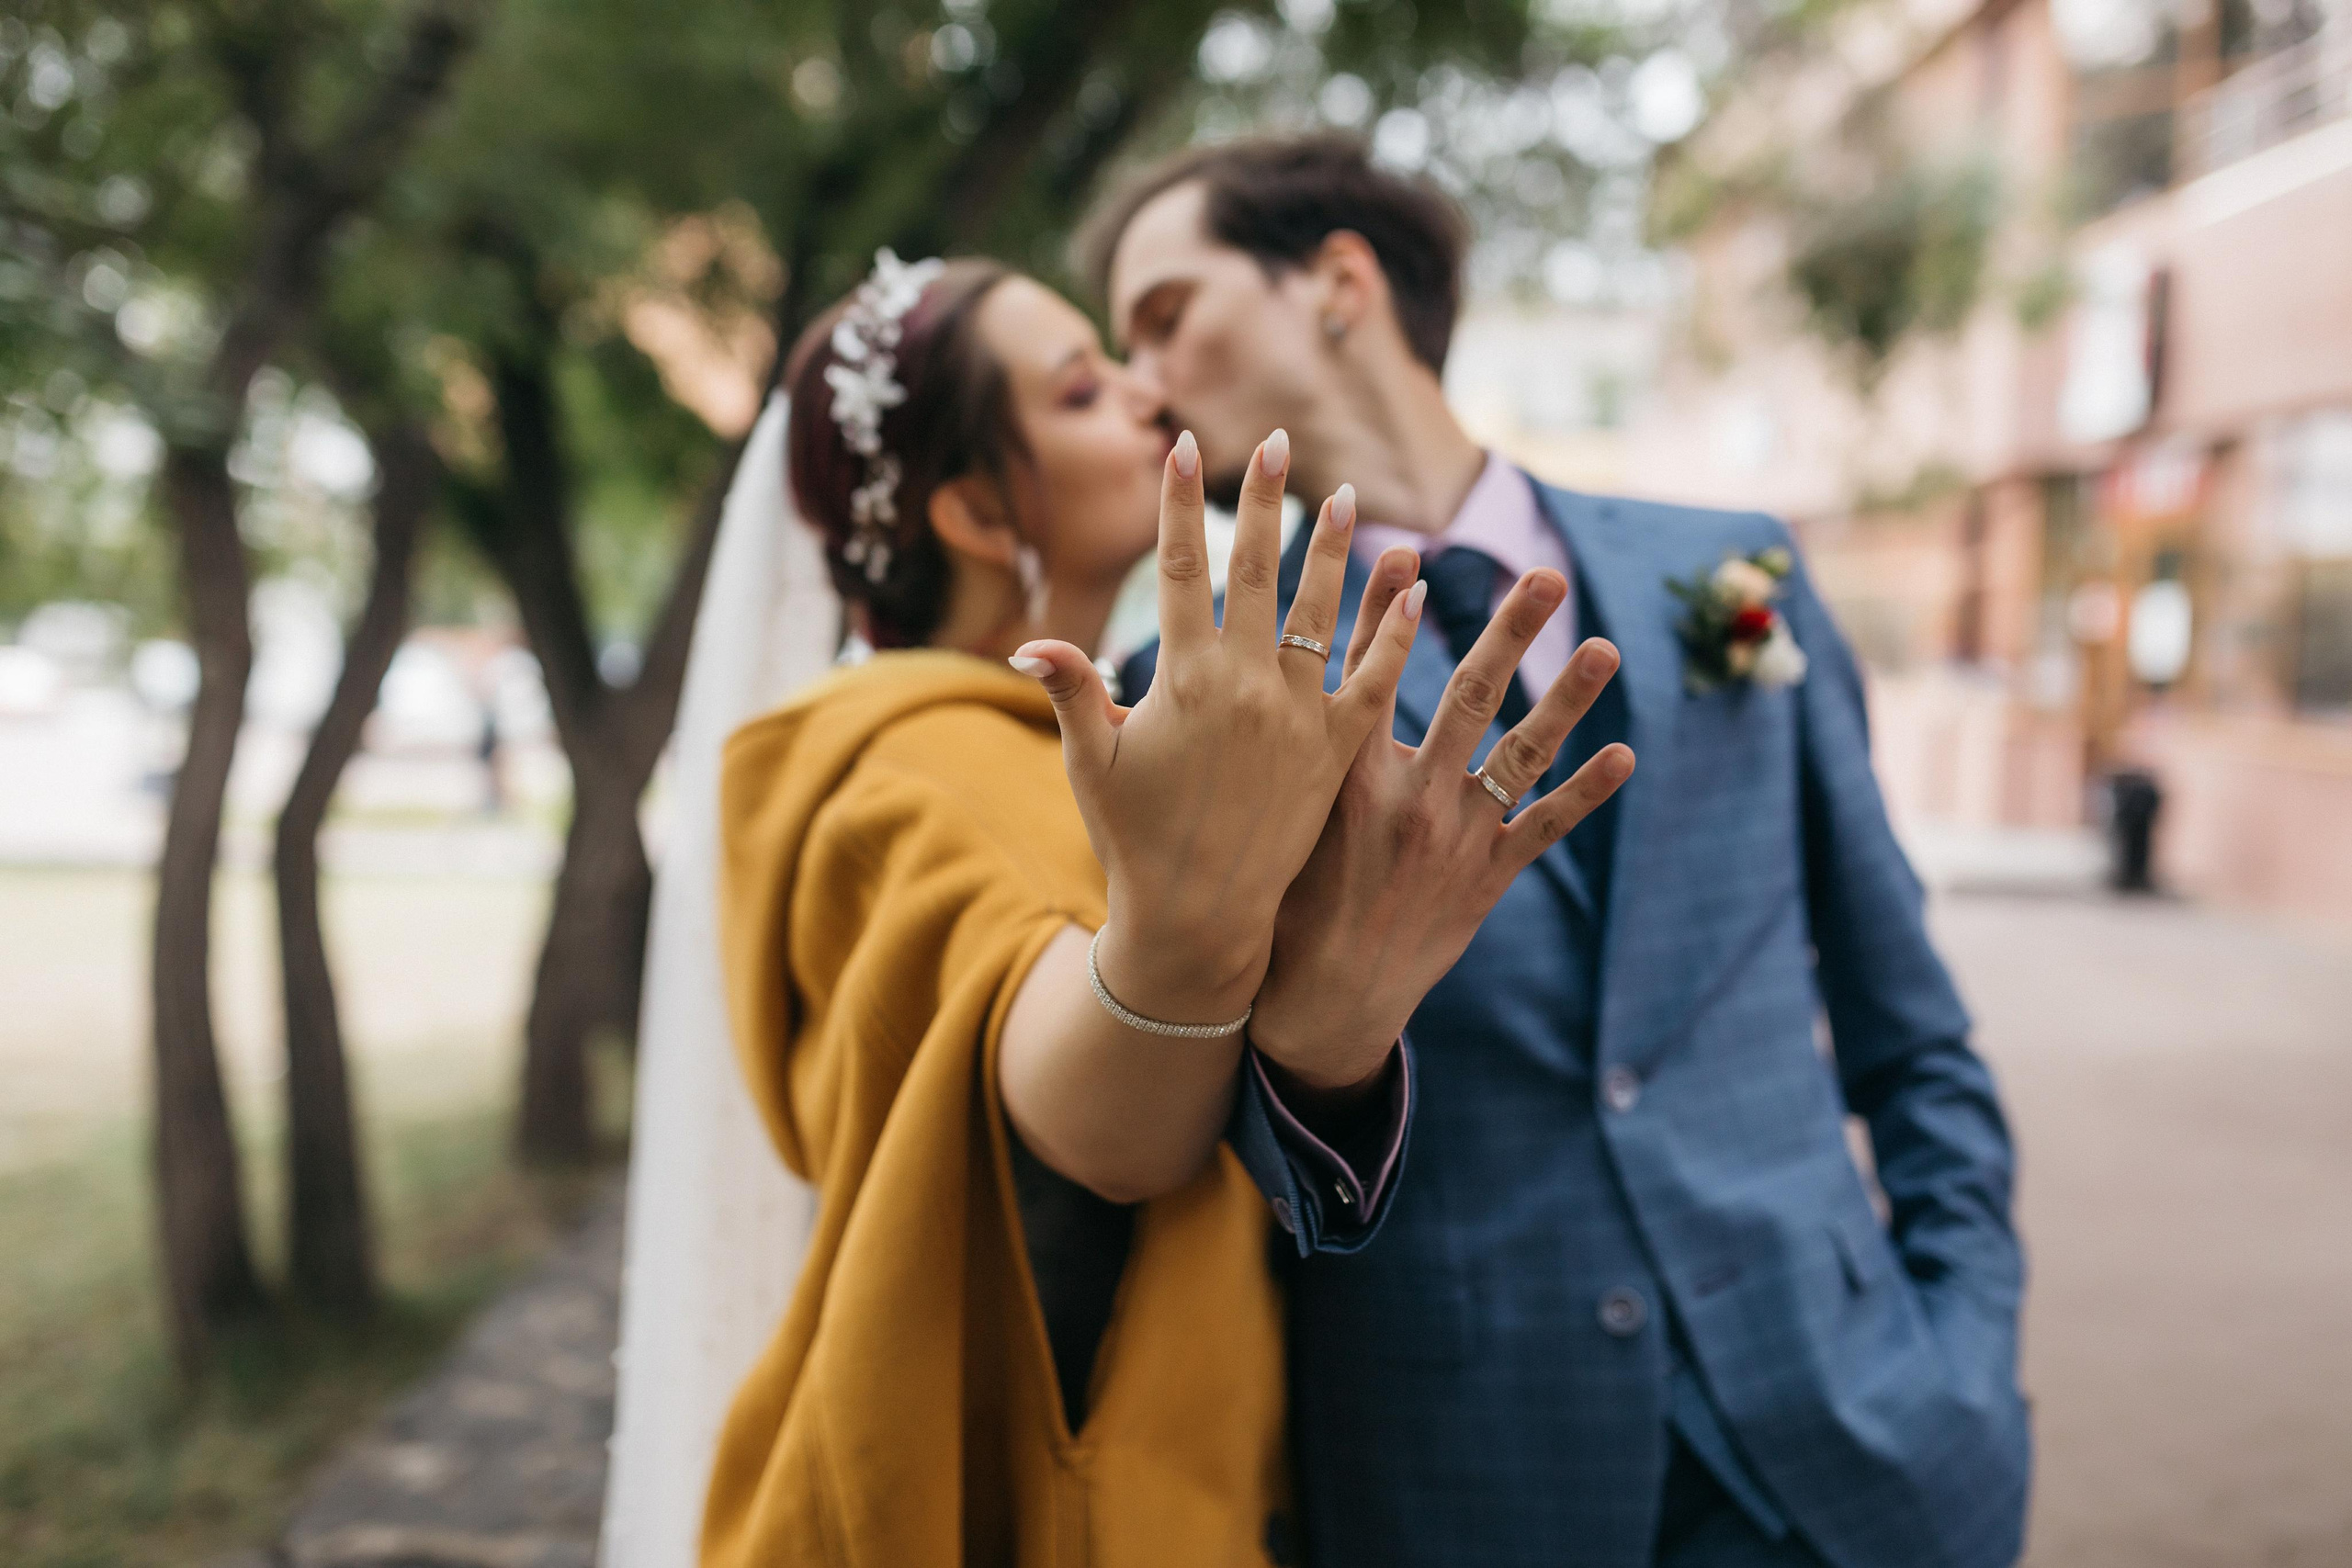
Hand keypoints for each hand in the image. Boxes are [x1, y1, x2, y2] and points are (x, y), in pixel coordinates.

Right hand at [1012, 429, 1420, 1025]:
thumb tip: (1029, 641)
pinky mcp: (1335, 754)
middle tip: (1279, 441)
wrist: (1199, 919)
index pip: (1181, 570)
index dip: (1181, 504)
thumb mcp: (1090, 762)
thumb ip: (1070, 690)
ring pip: (1318, 614)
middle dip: (1264, 502)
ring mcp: (1296, 718)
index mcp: (1181, 680)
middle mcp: (1243, 687)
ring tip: (1344, 496)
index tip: (1185, 445)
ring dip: (1333, 551)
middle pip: (1255, 573)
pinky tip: (1412, 588)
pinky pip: (1373, 682)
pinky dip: (1394, 634)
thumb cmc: (1134, 840)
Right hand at [1248, 553, 1634, 1091]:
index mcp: (1350, 780)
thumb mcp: (1278, 820)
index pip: (1373, 676)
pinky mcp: (1487, 879)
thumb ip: (1286, 751)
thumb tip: (1250, 682)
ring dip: (1566, 699)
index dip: (1388, 611)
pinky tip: (1625, 754)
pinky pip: (1545, 827)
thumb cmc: (1285, 903)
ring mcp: (1457, 839)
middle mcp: (1412, 799)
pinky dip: (1585, 793)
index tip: (1413, 553)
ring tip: (1605, 648)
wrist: (1321, 1001)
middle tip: (1544, 575)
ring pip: (1520, 754)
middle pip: (1467, 696)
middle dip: (1509, 632)